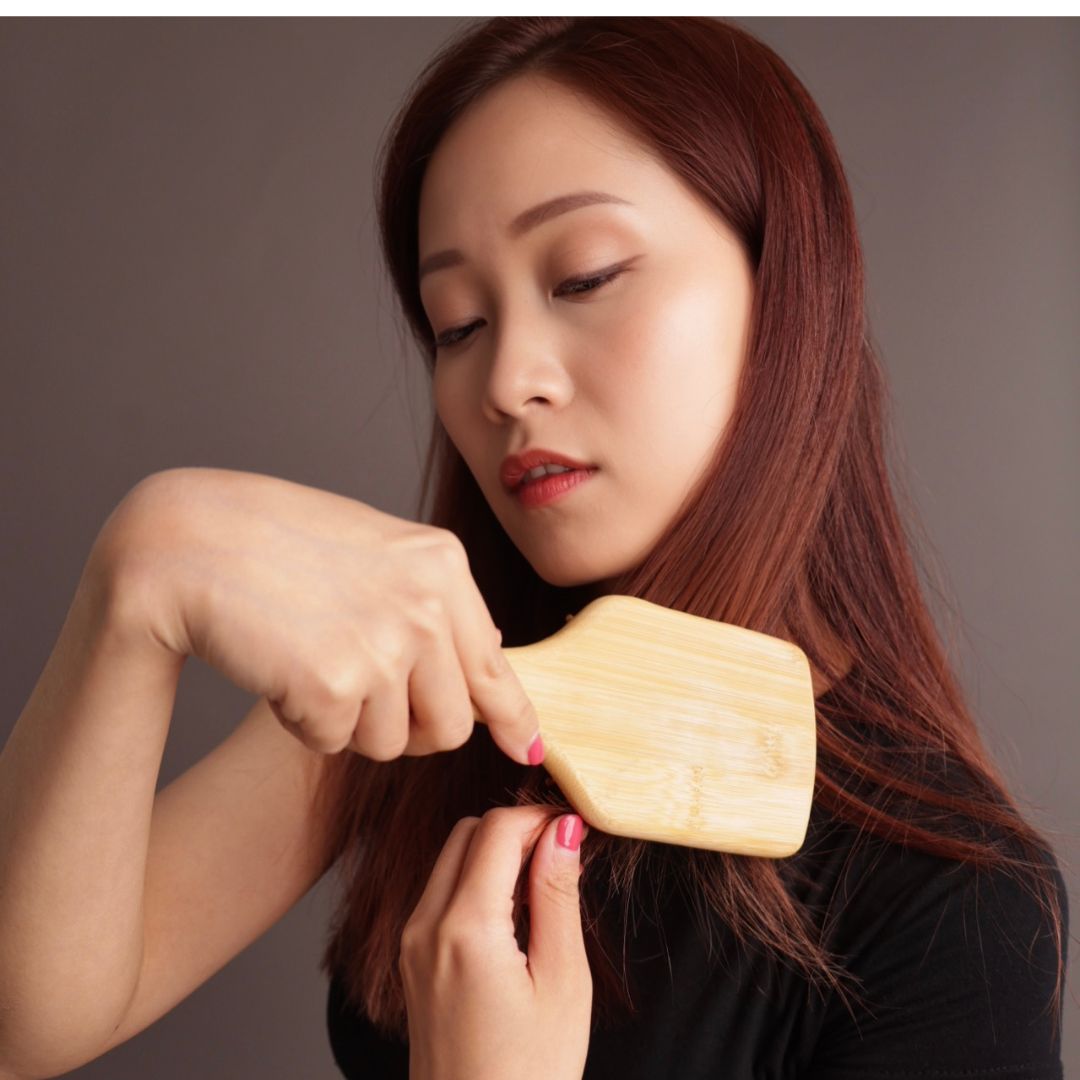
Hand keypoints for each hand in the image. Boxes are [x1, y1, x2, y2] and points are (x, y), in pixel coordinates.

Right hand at [91, 466, 540, 765]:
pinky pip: (334, 743)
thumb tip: (492, 654)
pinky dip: (302, 722)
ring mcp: (386, 643)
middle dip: (407, 729)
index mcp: (443, 565)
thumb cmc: (276, 542)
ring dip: (347, 722)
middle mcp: (428, 604)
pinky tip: (279, 667)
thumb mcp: (378, 553)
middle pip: (450, 726)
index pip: (495, 666)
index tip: (522, 748)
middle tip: (355, 693)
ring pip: (390, 744)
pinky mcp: (335, 683)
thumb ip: (433, 602)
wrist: (189, 540)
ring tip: (307, 658)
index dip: (510, 718)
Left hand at [400, 806, 591, 1079]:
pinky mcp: (411, 960)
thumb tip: (562, 829)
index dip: (539, 815)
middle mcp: (425, 926)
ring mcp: (411, 943)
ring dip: (495, 853)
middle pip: (468, 832)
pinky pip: (440, 892)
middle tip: (562, 853)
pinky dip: (476, 882)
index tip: (575, 828)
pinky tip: (514, 914)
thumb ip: (557, 895)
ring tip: (544, 887)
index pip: (497, 828)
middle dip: (515, 828)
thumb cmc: (528, 1074)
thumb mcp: (562, 982)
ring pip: (451, 857)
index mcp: (465, 929)